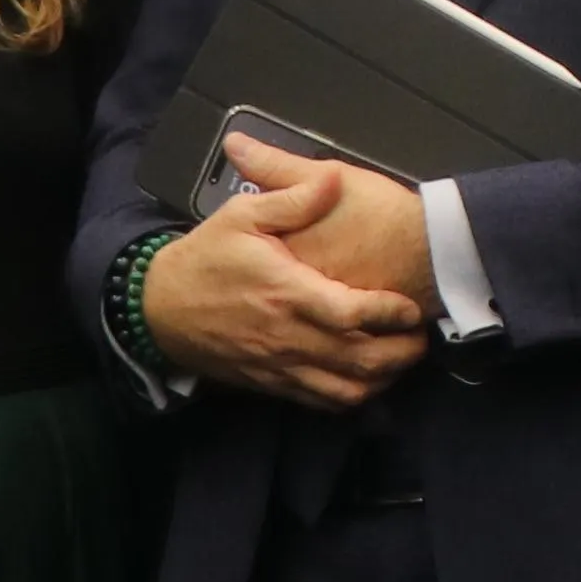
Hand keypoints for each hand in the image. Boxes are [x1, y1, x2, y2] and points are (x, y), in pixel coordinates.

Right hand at [147, 142, 430, 410]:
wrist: (159, 310)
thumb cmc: (205, 259)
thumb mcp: (240, 215)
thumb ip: (291, 198)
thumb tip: (334, 179)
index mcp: (286, 293)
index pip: (351, 314)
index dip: (390, 314)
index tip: (411, 306)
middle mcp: (288, 337)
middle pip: (361, 361)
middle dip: (401, 353)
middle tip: (421, 335)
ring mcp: (281, 366)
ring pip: (347, 390)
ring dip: (383, 379)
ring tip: (401, 357)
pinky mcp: (273, 383)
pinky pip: (322, 402)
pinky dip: (353, 396)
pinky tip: (367, 377)